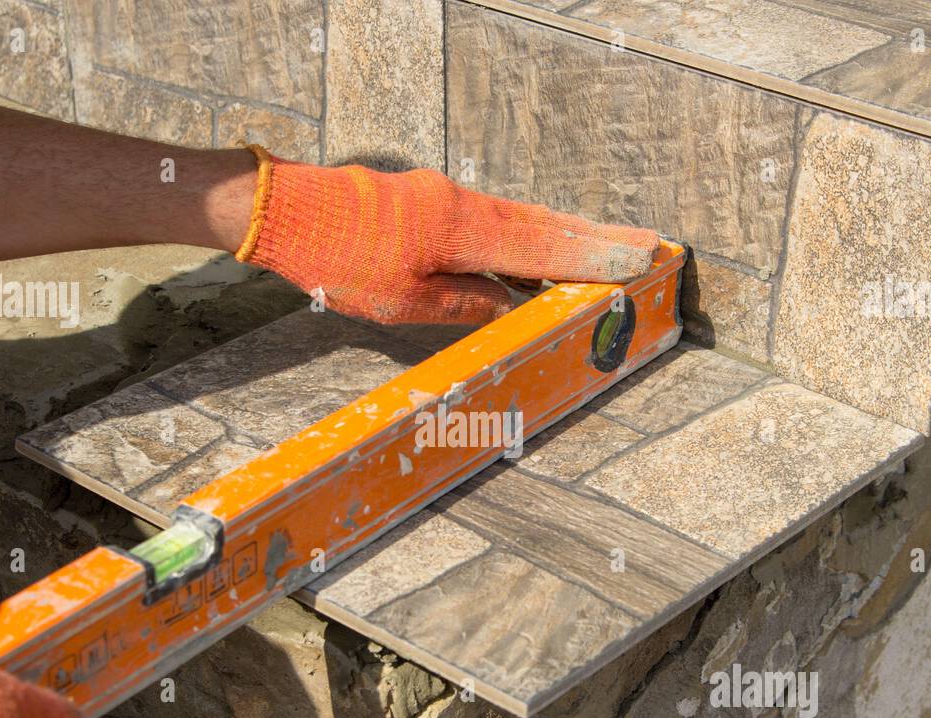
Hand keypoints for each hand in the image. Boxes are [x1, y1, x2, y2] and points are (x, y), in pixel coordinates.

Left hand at [234, 146, 659, 324]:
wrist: (286, 212)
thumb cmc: (339, 261)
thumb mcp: (403, 301)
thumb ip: (464, 303)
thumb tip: (511, 307)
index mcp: (461, 228)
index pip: (541, 246)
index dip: (592, 256)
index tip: (638, 258)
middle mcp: (463, 204)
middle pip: (542, 223)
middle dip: (595, 238)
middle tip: (644, 243)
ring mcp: (448, 197)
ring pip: (519, 219)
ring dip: (564, 235)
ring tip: (607, 247)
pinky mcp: (432, 200)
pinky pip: (493, 219)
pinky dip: (526, 235)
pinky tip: (538, 250)